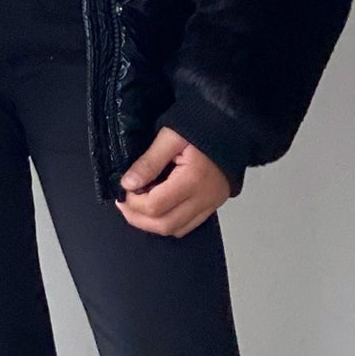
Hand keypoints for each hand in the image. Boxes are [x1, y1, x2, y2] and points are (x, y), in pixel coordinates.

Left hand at [115, 127, 230, 236]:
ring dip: (152, 224)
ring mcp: (210, 204)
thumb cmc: (202, 126)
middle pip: (164, 225)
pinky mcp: (213, 205)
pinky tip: (158, 208)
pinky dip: (169, 222)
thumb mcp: (170, 137)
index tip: (124, 189)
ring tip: (138, 206)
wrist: (230, 125)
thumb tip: (128, 183)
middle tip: (125, 203)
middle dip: (138, 218)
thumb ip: (149, 162)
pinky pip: (188, 225)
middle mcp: (204, 198)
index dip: (133, 203)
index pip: (155, 206)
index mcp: (193, 179)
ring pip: (175, 230)